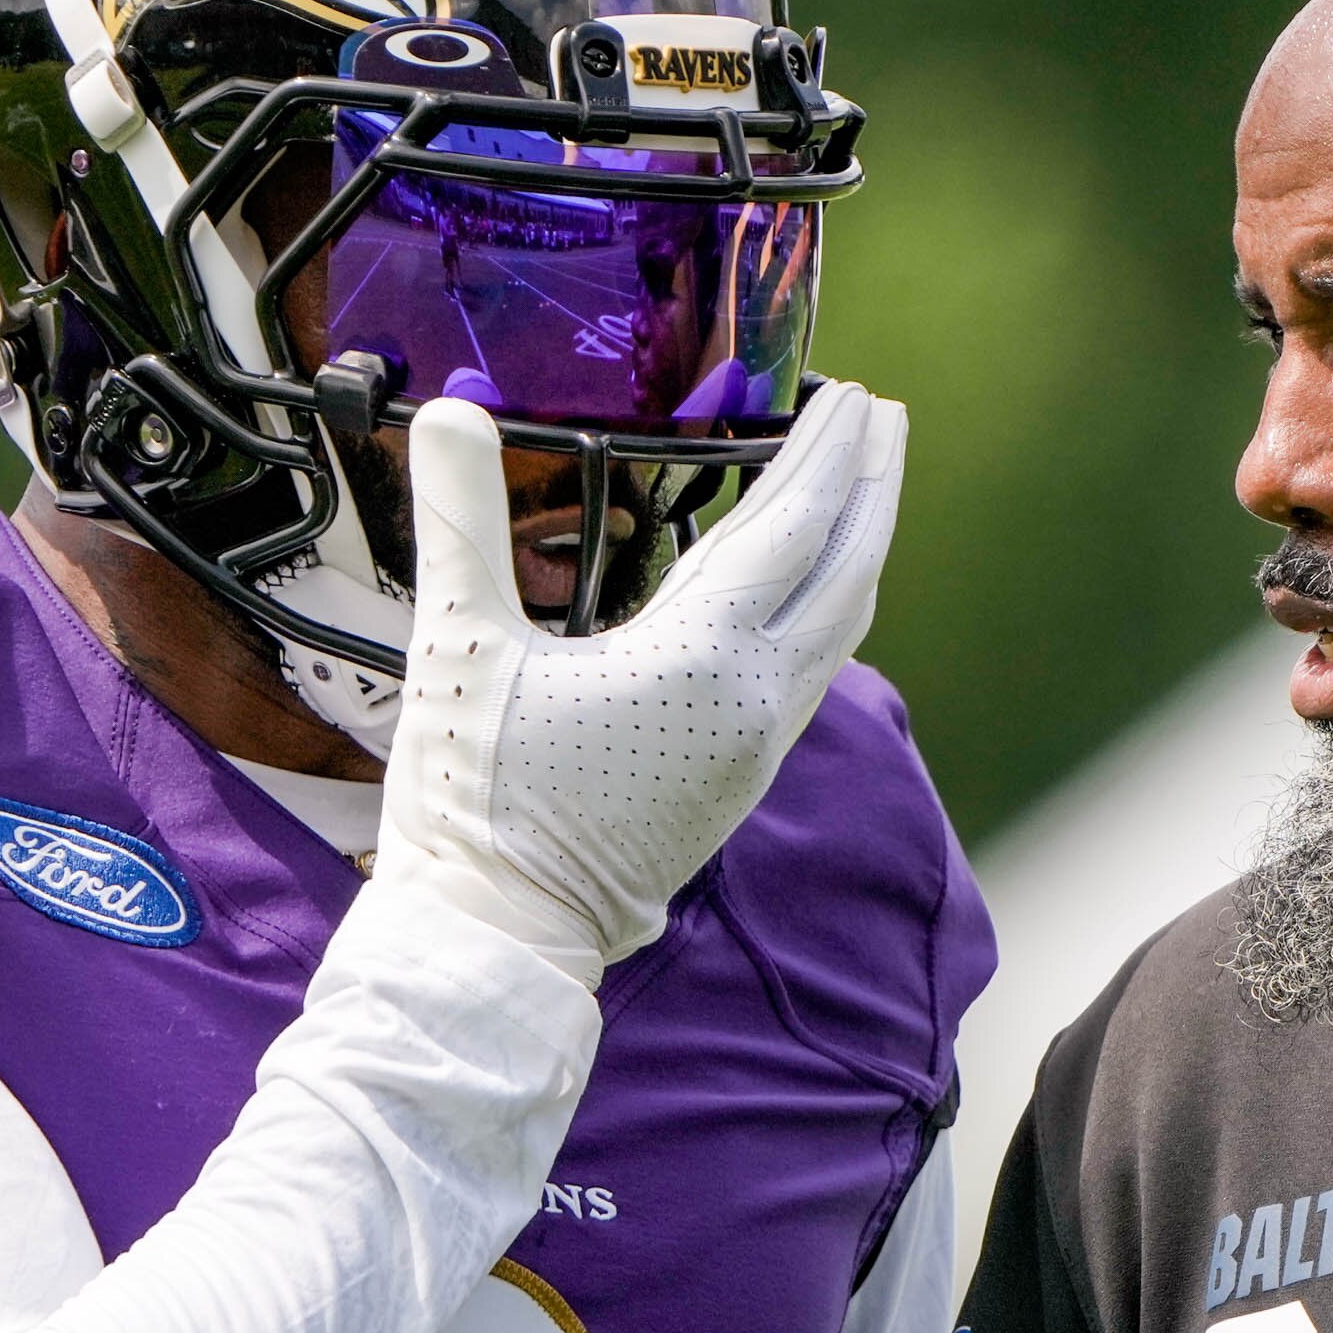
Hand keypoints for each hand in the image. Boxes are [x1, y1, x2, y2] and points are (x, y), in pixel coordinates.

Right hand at [374, 383, 908, 982]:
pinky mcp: (740, 783)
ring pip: (839, 629)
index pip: (789, 528)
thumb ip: (461, 523)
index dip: (826, 454)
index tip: (855, 394)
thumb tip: (445, 417)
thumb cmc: (473, 802)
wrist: (499, 938)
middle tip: (887, 420)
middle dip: (871, 489)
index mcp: (696, 661)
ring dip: (857, 549)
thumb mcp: (456, 647)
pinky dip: (826, 611)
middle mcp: (751, 705)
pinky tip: (807, 598)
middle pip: (845, 573)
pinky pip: (810, 674)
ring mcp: (754, 750)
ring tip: (862, 491)